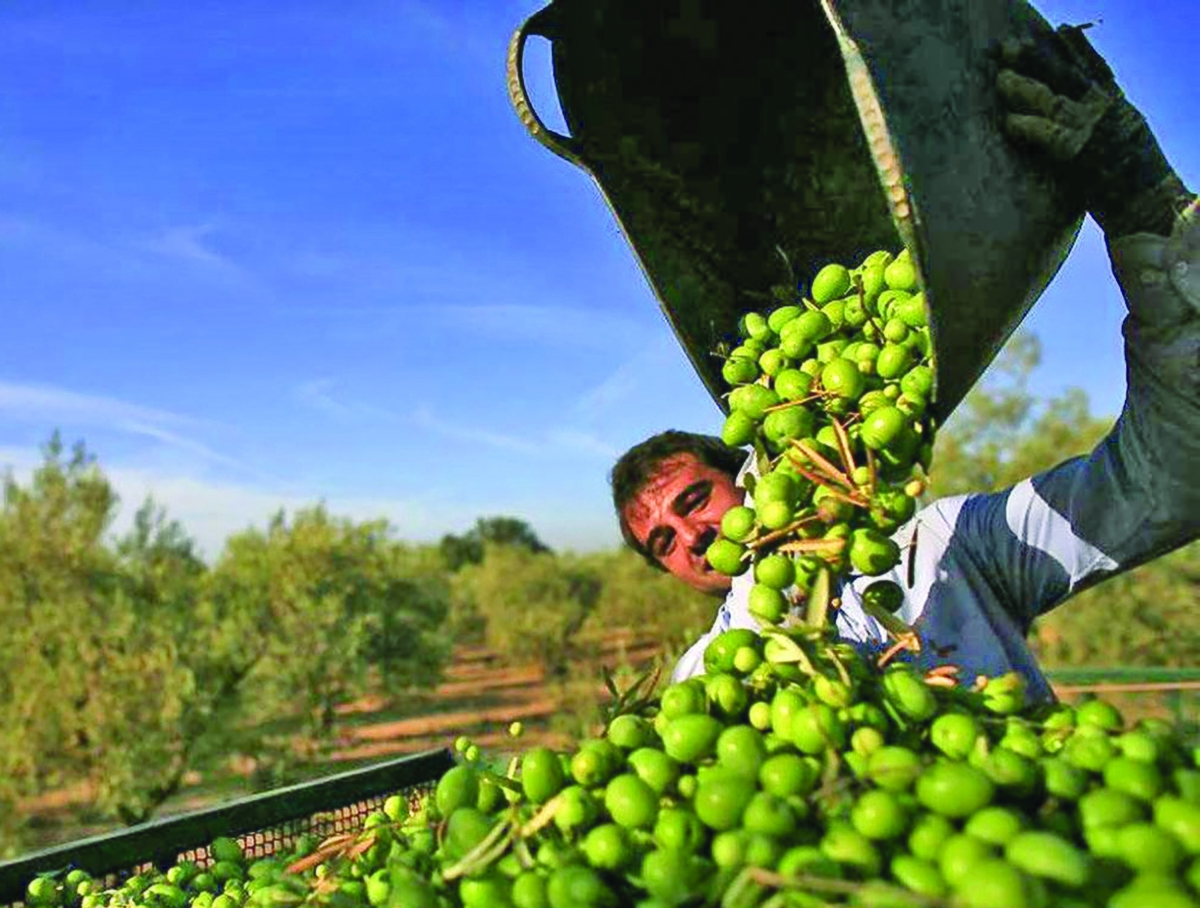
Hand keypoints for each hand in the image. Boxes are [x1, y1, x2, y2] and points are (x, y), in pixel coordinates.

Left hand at [996, 24, 1190, 237]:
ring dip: (1023, 87)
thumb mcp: (1128, 139)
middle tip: (1011, 46)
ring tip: (1000, 79)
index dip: (1077, 47)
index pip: (1096, 68)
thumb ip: (1107, 122)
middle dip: (1038, 57)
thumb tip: (1087, 114)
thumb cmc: (1135, 181)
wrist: (1148, 204)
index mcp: (1119, 106)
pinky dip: (1025, 125)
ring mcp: (1091, 128)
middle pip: (1067, 74)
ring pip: (1051, 98)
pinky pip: (1044, 132)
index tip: (1058, 29)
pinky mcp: (1077, 152)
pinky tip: (1008, 121)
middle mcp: (1106, 110)